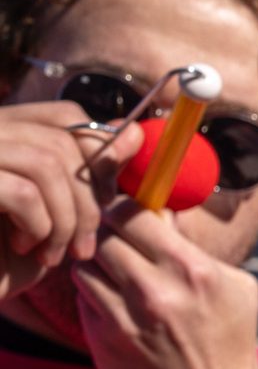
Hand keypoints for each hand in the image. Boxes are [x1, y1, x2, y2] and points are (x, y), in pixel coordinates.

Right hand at [0, 101, 134, 301]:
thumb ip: (90, 170)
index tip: (107, 201)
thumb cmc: (9, 253)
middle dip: (87, 200)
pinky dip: (39, 227)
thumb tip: (134, 132)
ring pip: (46, 166)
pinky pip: (23, 193)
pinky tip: (25, 248)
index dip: (99, 156)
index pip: (66, 115)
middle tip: (85, 243)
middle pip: (61, 142)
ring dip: (65, 219)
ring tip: (54, 253)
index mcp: (6, 129)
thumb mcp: (60, 210)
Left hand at [72, 198, 257, 368]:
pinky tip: (119, 311)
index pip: (135, 215)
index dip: (125, 211)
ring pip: (85, 266)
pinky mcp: (105, 340)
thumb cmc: (230, 345)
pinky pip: (85, 300)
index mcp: (194, 272)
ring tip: (119, 281)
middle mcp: (158, 292)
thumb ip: (197, 249)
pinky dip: (96, 298)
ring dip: (98, 268)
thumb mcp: (237, 289)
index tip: (126, 217)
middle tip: (119, 248)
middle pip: (103, 236)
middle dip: (109, 238)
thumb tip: (162, 212)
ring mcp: (127, 318)